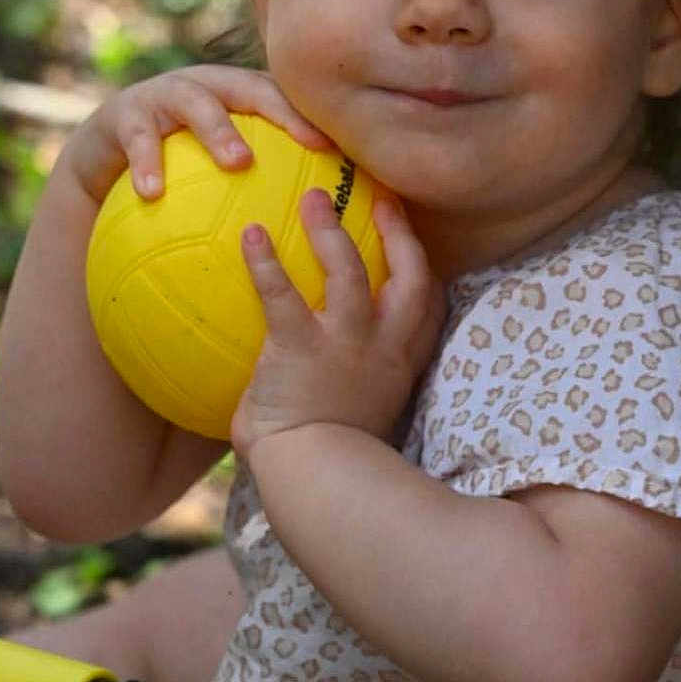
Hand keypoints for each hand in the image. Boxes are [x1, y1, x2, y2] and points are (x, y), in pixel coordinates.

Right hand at [59, 65, 332, 203]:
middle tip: (311, 143)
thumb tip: (319, 241)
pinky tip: (154, 194)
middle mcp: (207, 88)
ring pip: (196, 103)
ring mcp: (164, 95)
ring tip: (238, 163)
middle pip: (252, 89)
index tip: (347, 149)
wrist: (101, 162)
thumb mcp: (217, 184)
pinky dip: (148, 163)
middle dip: (283, 110)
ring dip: (220, 129)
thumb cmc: (177, 180)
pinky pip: (139, 138)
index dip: (318, 117)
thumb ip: (263, 198)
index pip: (287, 101)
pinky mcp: (124, 113)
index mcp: (239, 101)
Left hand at [230, 192, 445, 458]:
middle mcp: (385, 346)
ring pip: (349, 268)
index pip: (430, 305)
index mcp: (402, 363)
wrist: (317, 483)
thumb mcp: (356, 421)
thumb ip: (344, 391)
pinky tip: (250, 235)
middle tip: (382, 198)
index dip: (426, 269)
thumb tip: (307, 386)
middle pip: (411, 273)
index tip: (414, 242)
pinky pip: (282, 294)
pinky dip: (265, 262)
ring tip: (313, 198)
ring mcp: (347, 343)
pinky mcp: (303, 347)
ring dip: (331, 230)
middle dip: (400, 232)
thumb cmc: (327, 464)